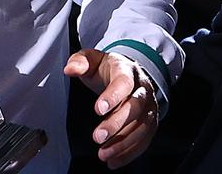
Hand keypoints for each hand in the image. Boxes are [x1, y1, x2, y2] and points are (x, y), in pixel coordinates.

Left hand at [63, 48, 158, 168]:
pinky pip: (145, 139)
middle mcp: (142, 88)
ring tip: (104, 154)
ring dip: (124, 143)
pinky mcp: (150, 121)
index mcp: (127, 70)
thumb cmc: (107, 69)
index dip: (112, 96)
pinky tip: (114, 160)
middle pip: (135, 106)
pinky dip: (130, 152)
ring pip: (142, 126)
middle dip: (117, 124)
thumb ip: (80, 62)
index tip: (98, 109)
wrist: (127, 73)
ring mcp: (149, 105)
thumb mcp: (91, 60)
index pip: (123, 82)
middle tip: (98, 136)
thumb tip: (70, 69)